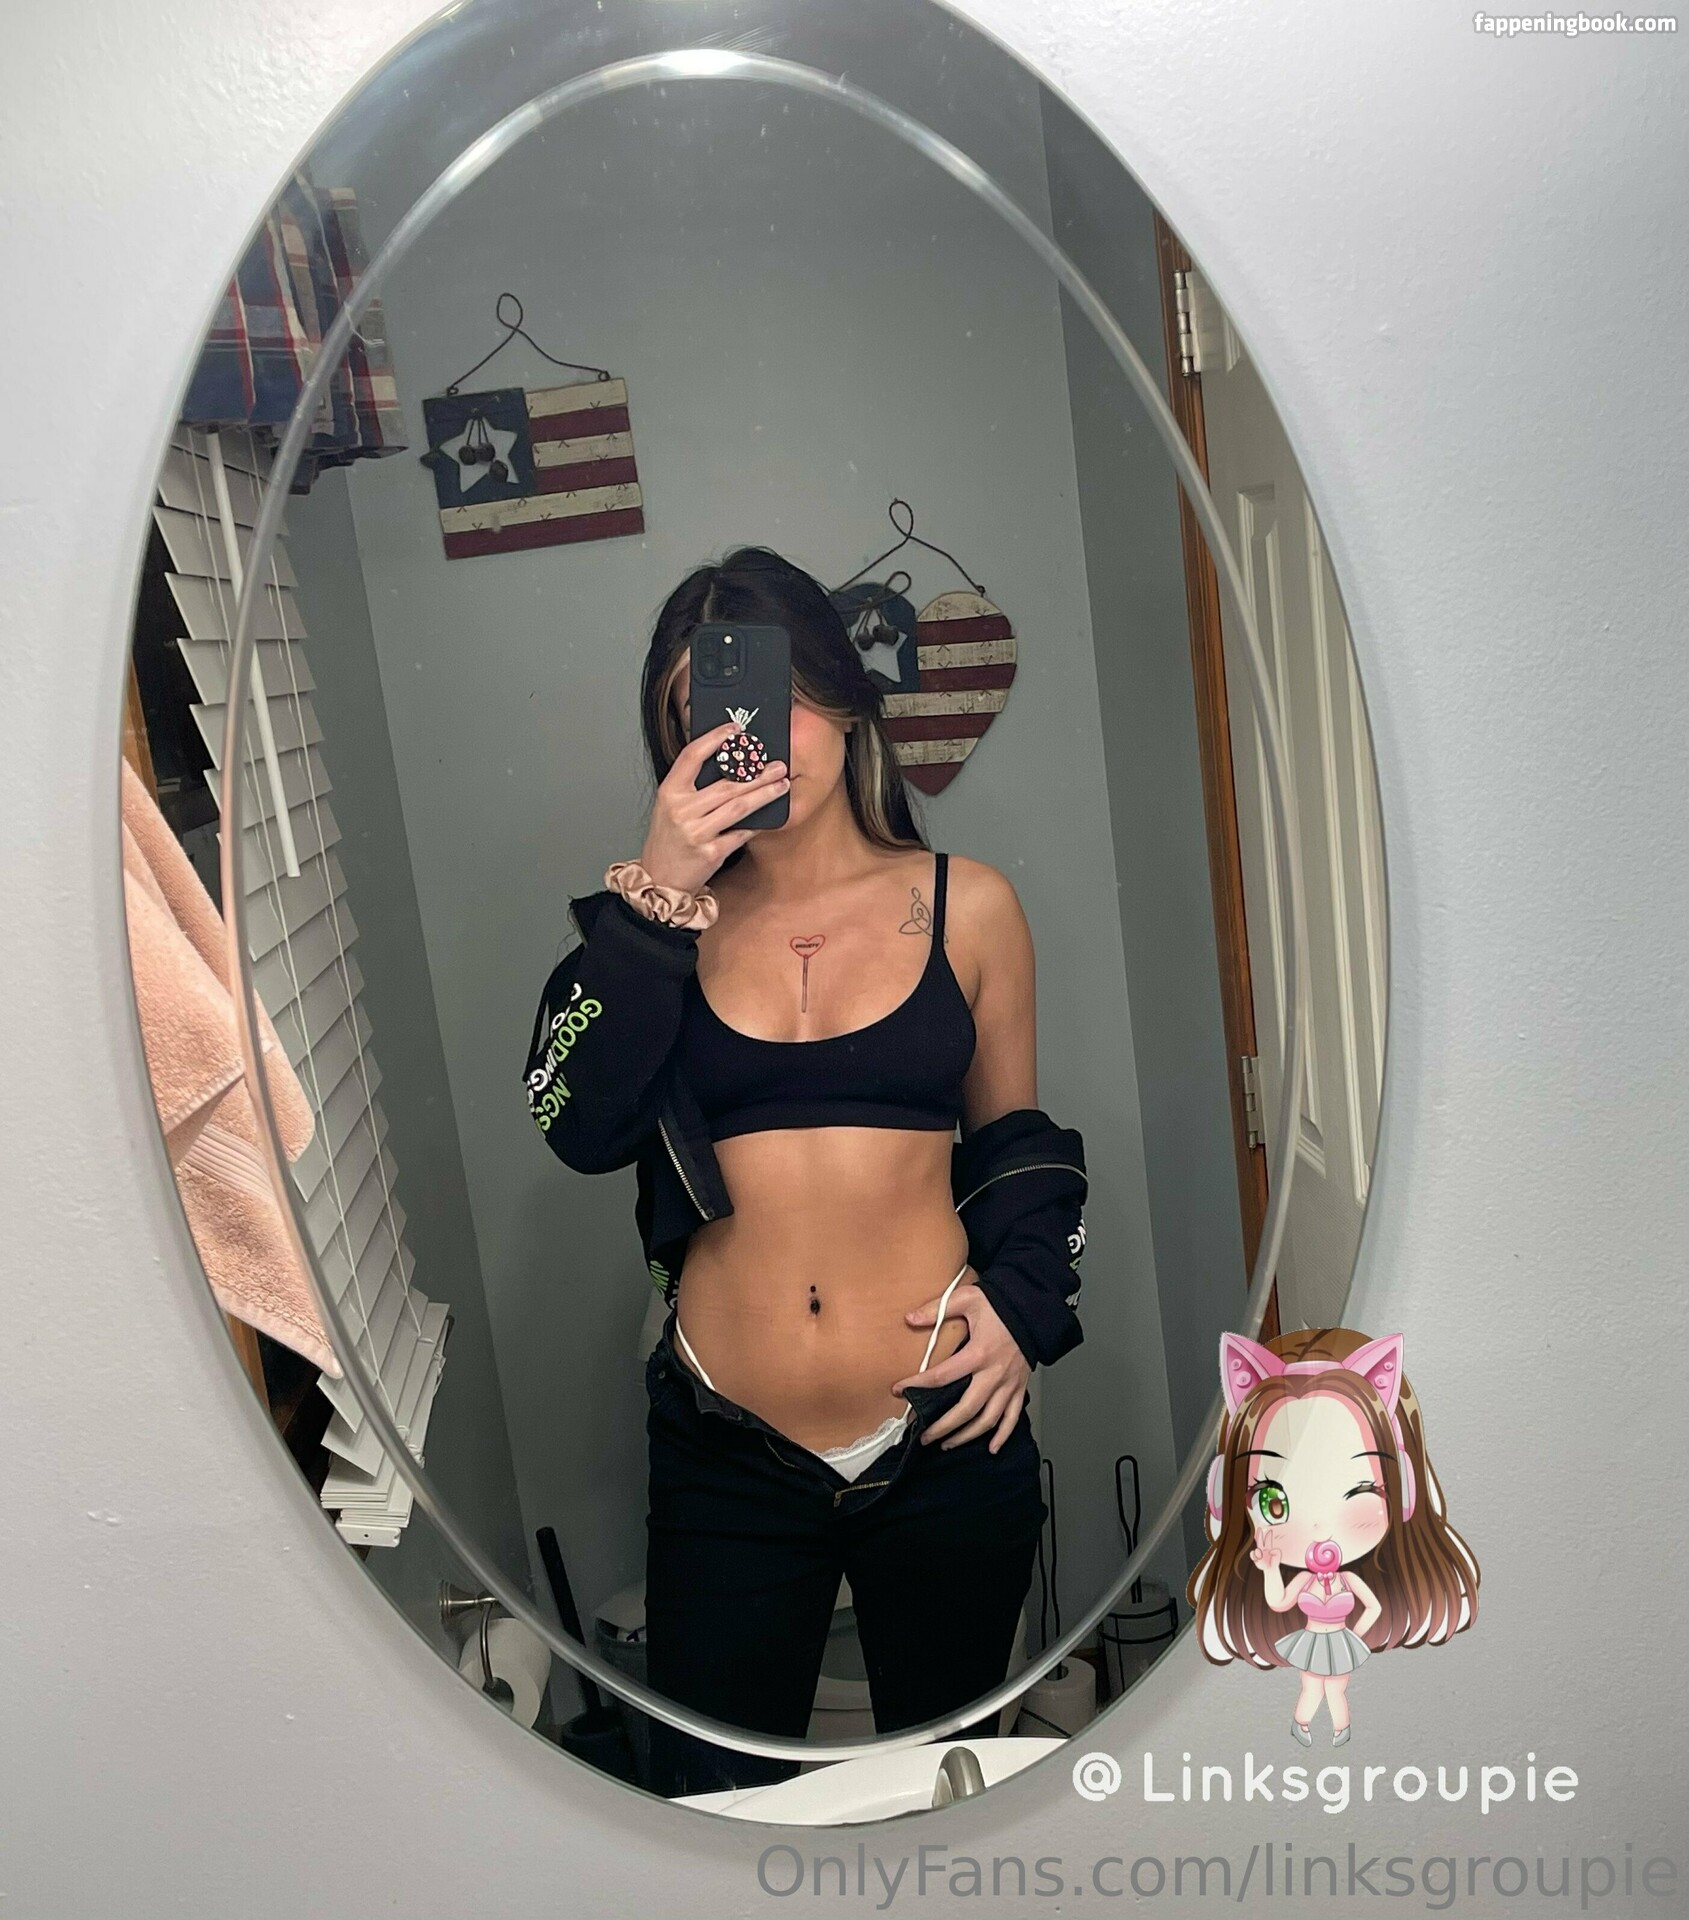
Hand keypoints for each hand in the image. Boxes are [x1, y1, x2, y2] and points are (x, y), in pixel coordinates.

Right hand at [639, 722, 788, 895]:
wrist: (659, 879)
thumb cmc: (668, 839)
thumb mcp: (670, 806)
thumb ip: (691, 785)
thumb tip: (728, 760)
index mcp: (669, 792)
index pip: (692, 756)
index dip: (715, 738)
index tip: (736, 729)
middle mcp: (681, 810)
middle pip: (727, 785)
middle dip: (757, 773)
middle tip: (778, 764)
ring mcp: (696, 833)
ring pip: (738, 807)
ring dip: (764, 794)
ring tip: (782, 784)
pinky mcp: (710, 853)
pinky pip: (741, 833)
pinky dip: (757, 824)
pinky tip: (771, 815)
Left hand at [891, 1273, 1031, 1453]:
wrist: (1033, 1309)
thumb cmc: (1002, 1304)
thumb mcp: (967, 1299)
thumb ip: (937, 1309)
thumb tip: (910, 1318)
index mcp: (979, 1353)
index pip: (942, 1375)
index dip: (917, 1384)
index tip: (899, 1390)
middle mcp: (994, 1374)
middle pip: (966, 1409)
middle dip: (943, 1427)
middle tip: (924, 1436)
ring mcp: (1008, 1384)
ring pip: (988, 1419)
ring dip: (967, 1435)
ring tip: (948, 1444)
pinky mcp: (1019, 1387)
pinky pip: (1012, 1417)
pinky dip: (1002, 1435)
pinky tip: (992, 1448)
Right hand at [1249, 1525, 1285, 1572]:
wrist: (1270, 1569)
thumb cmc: (1274, 1562)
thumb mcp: (1278, 1558)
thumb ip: (1277, 1553)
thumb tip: (1271, 1551)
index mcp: (1268, 1547)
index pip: (1267, 1540)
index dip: (1268, 1535)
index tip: (1269, 1529)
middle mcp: (1262, 1549)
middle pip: (1260, 1541)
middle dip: (1259, 1534)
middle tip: (1259, 1528)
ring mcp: (1259, 1553)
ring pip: (1256, 1550)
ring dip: (1258, 1552)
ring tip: (1260, 1556)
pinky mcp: (1256, 1559)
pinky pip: (1253, 1555)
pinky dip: (1254, 1556)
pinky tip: (1258, 1559)